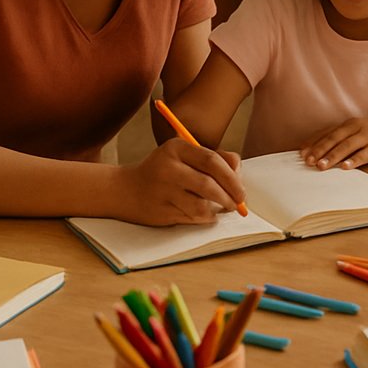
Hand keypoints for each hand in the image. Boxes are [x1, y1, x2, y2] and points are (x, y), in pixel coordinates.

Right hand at [118, 137, 246, 225]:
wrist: (125, 190)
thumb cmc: (165, 171)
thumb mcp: (185, 155)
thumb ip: (215, 159)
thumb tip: (239, 175)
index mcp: (176, 148)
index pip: (212, 160)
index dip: (233, 177)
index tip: (241, 189)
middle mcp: (167, 168)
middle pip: (209, 185)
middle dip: (230, 196)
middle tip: (237, 203)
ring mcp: (162, 191)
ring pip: (201, 206)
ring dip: (216, 210)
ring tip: (219, 208)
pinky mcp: (160, 212)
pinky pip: (192, 218)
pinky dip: (203, 218)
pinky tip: (202, 214)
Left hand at [300, 118, 367, 169]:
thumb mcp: (357, 132)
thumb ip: (340, 139)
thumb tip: (316, 151)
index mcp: (349, 124)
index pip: (327, 133)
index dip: (314, 143)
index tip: (301, 154)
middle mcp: (357, 127)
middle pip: (335, 138)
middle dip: (320, 150)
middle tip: (308, 162)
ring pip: (347, 146)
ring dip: (333, 156)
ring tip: (322, 166)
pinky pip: (365, 154)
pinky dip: (354, 160)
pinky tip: (345, 167)